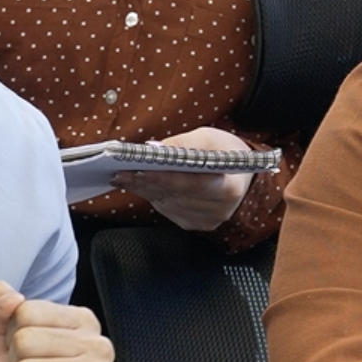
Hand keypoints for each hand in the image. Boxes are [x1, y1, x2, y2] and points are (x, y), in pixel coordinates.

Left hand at [113, 127, 255, 231]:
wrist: (241, 174)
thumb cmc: (227, 152)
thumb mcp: (212, 137)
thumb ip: (185, 142)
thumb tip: (155, 150)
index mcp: (230, 188)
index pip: (193, 184)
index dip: (165, 177)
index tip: (140, 169)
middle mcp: (219, 210)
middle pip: (176, 196)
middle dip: (146, 182)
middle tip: (120, 172)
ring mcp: (205, 221)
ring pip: (167, 204)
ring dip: (143, 190)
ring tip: (123, 176)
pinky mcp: (194, 224)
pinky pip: (167, 209)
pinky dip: (151, 195)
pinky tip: (138, 185)